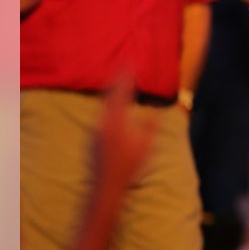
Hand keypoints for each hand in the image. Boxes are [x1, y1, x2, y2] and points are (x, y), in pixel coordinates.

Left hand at [94, 74, 156, 196]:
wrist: (106, 185)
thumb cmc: (128, 167)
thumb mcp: (146, 145)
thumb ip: (151, 125)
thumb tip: (156, 109)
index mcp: (116, 120)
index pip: (121, 92)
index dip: (126, 77)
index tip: (131, 64)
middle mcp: (102, 122)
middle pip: (108, 95)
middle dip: (116, 81)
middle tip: (123, 68)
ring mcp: (94, 130)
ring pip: (102, 105)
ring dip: (111, 93)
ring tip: (118, 84)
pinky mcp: (91, 138)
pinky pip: (100, 114)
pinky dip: (107, 105)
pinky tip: (111, 108)